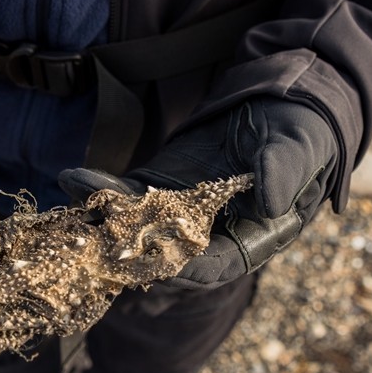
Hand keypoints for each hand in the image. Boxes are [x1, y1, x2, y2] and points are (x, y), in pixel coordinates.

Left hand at [60, 97, 338, 288]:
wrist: (276, 105)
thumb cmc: (299, 132)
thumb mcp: (298, 148)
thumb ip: (283, 174)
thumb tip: (269, 204)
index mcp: (248, 240)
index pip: (211, 267)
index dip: (183, 267)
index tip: (152, 260)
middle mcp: (206, 237)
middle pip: (161, 255)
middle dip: (124, 248)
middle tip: (92, 238)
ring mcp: (175, 214)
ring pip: (134, 226)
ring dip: (100, 217)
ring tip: (73, 194)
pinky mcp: (156, 189)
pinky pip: (124, 197)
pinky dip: (100, 190)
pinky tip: (73, 178)